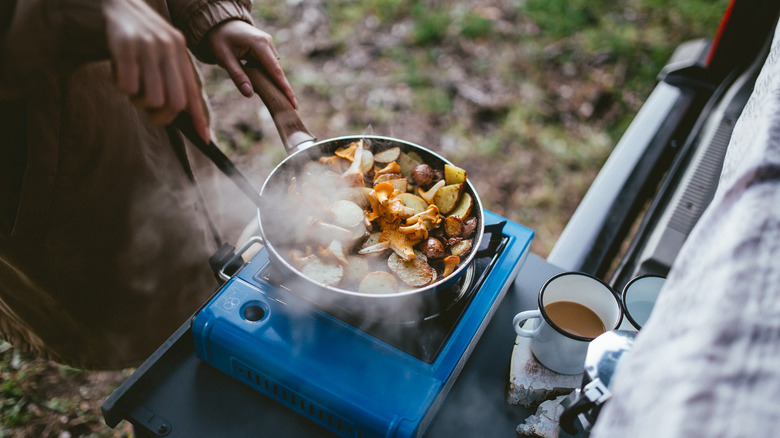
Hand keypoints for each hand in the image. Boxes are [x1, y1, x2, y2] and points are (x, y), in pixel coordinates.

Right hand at [103, 0, 209, 141]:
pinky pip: (128, 86)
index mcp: (179, 50)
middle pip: (175, 102)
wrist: (110, 1)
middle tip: (146, 110)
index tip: (205, 139)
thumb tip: (180, 111)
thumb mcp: (160, 49)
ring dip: (138, 101)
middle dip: (161, 116)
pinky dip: (121, 88)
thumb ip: (171, 74)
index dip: (199, 117)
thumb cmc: (135, 35)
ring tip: (129, 86)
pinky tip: (116, 73)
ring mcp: (148, 46)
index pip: (192, 91)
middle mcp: (168, 47)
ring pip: (152, 98)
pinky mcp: (125, 45)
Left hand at [206, 20, 297, 108]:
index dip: (285, 89)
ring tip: (256, 85)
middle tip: (280, 104)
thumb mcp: (225, 58)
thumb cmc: (220, 38)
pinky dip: (264, 73)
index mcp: (259, 44)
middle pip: (277, 71)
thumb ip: (238, 76)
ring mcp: (268, 43)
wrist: (219, 22)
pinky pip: (269, 64)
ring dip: (267, 79)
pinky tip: (254, 75)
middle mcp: (268, 43)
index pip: (275, 71)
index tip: (294, 104)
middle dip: (278, 87)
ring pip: (273, 68)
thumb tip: (250, 94)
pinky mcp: (266, 46)